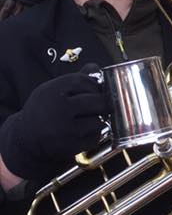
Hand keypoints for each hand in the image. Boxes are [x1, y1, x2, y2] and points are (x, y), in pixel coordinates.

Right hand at [0, 66, 107, 180]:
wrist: (25, 139)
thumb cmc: (43, 111)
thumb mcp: (52, 90)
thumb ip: (75, 78)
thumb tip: (96, 67)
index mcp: (53, 91)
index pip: (85, 81)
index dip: (94, 85)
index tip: (94, 90)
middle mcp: (59, 109)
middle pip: (98, 101)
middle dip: (102, 103)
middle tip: (100, 105)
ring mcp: (66, 129)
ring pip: (98, 120)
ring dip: (98, 120)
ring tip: (88, 119)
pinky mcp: (71, 146)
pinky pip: (95, 137)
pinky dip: (93, 135)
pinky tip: (83, 132)